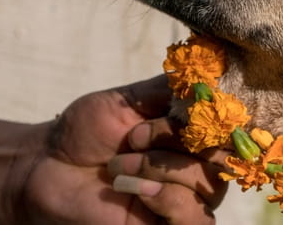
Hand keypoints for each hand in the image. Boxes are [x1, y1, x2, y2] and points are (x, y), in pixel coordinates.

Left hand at [17, 75, 227, 223]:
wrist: (47, 168)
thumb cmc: (87, 131)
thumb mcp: (130, 99)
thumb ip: (174, 89)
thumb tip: (215, 72)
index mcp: (195, 132)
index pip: (235, 124)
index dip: (222, 114)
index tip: (195, 104)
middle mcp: (199, 165)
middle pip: (227, 153)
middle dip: (180, 140)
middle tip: (134, 137)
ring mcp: (188, 198)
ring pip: (211, 185)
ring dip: (164, 169)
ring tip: (121, 165)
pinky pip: (197, 218)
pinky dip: (168, 199)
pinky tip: (138, 191)